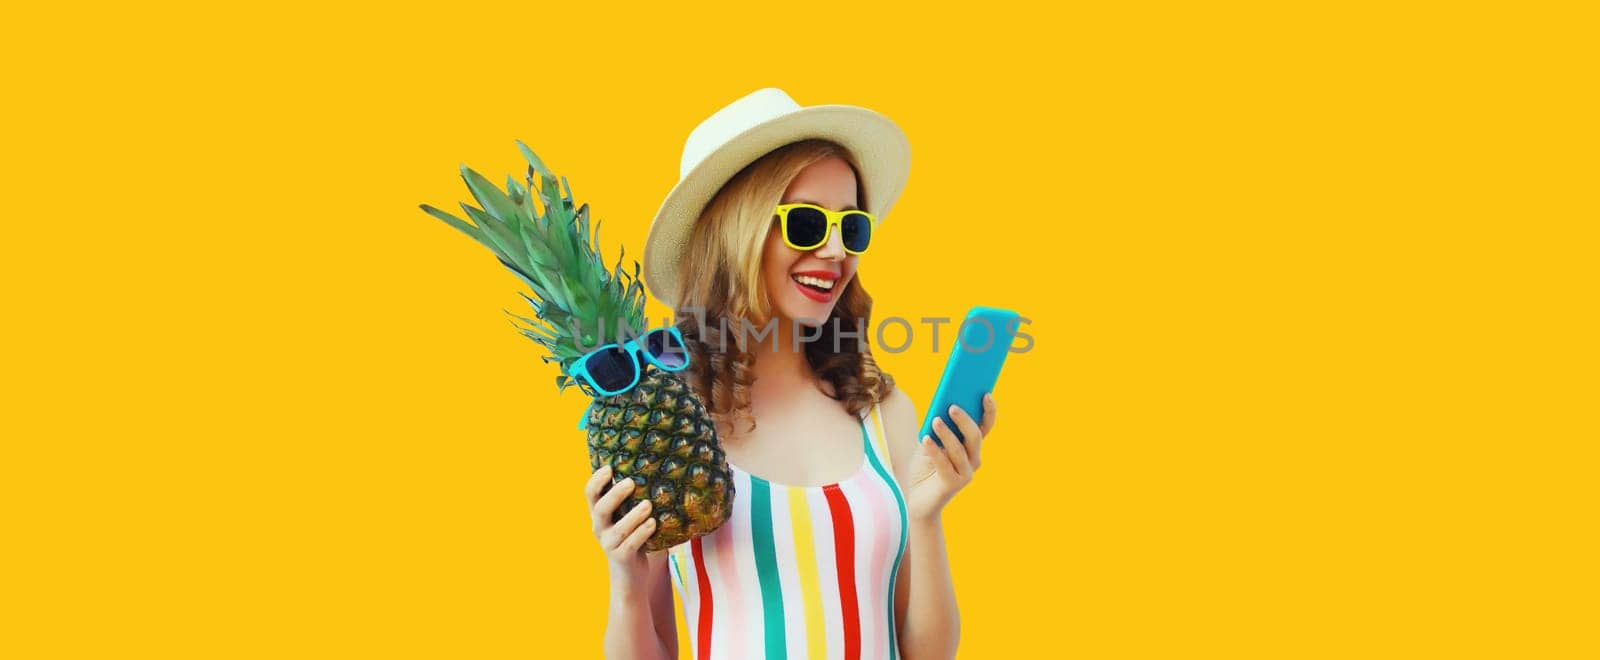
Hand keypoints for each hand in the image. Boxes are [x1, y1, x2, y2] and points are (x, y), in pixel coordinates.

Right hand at [584, 464, 659, 586]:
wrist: (632, 573)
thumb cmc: (633, 535)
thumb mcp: (628, 515)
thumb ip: (632, 498)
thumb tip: (652, 469)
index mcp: (599, 513)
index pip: (590, 494)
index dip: (596, 480)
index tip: (609, 468)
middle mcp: (599, 528)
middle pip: (600, 509)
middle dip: (615, 495)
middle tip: (631, 483)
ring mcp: (609, 544)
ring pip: (618, 529)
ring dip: (633, 515)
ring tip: (648, 505)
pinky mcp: (622, 558)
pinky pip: (630, 545)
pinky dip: (641, 533)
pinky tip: (652, 524)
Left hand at [904, 393, 996, 521]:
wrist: (916, 499)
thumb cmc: (924, 468)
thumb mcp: (929, 442)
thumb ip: (936, 427)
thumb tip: (939, 407)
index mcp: (971, 447)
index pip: (985, 426)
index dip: (988, 411)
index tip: (985, 394)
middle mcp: (973, 459)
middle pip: (974, 436)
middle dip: (964, 420)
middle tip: (952, 406)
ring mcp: (965, 473)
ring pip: (959, 450)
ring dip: (947, 434)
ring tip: (935, 420)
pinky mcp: (953, 484)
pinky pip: (944, 464)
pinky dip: (934, 450)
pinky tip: (925, 439)